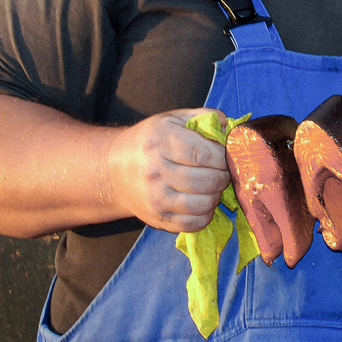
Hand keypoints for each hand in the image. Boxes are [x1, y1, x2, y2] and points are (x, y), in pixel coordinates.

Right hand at [106, 109, 230, 231]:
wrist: (112, 170)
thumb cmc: (150, 142)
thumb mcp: (172, 120)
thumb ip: (204, 117)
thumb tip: (229, 126)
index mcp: (160, 142)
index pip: (204, 154)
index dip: (223, 156)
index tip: (225, 155)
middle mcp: (154, 171)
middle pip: (208, 180)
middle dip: (224, 176)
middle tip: (222, 171)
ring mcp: (155, 198)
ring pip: (203, 204)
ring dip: (216, 195)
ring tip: (212, 186)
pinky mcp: (157, 219)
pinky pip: (193, 223)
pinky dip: (205, 215)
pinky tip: (202, 202)